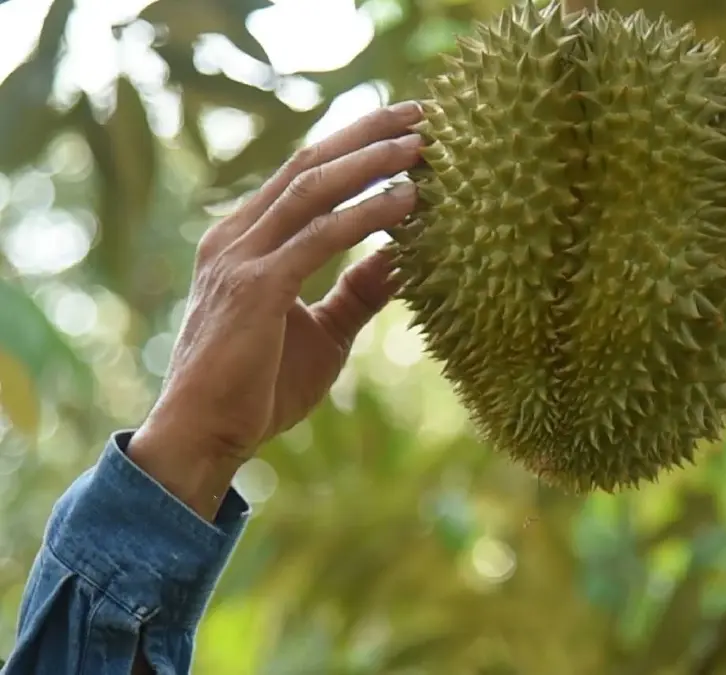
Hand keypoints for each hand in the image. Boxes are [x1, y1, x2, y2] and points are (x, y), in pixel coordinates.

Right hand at [127, 101, 424, 517]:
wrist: (206, 438)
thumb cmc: (258, 388)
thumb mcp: (324, 332)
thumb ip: (358, 293)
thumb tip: (407, 261)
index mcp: (245, 240)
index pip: (305, 174)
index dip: (354, 144)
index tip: (405, 126)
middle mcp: (236, 237)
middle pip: (309, 164)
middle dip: (367, 133)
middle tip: (422, 113)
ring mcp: (241, 258)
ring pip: (313, 189)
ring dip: (371, 162)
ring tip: (422, 147)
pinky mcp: (255, 288)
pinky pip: (320, 237)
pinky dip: (366, 215)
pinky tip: (406, 202)